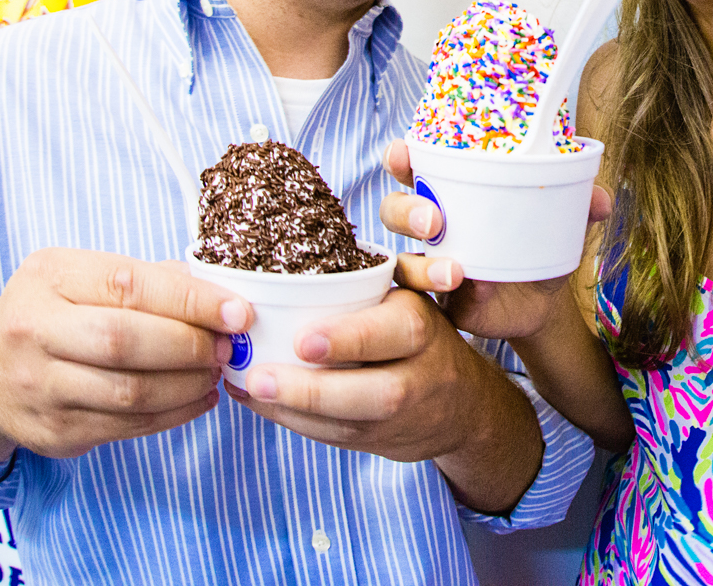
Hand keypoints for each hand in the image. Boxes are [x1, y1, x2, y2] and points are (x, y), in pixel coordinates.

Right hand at [0, 249, 251, 480]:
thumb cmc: (52, 314)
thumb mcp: (83, 276)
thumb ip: (148, 279)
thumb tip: (221, 295)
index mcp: (49, 277)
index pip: (129, 285)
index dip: (190, 300)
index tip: (237, 311)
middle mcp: (34, 331)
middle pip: (125, 341)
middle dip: (190, 345)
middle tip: (228, 346)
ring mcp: (39, 386)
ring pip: (129, 391)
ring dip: (188, 383)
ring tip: (216, 371)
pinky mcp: (53, 431)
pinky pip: (126, 426)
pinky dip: (174, 413)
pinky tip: (198, 397)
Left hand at [228, 289, 502, 460]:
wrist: (463, 401)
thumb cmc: (417, 334)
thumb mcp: (407, 300)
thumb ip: (365, 286)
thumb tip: (288, 269)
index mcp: (421, 327)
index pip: (395, 333)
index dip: (350, 340)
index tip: (302, 339)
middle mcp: (419, 375)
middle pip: (375, 393)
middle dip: (313, 390)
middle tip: (258, 377)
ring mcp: (402, 418)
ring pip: (349, 425)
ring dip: (293, 411)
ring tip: (249, 390)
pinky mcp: (381, 443)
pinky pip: (335, 440)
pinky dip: (294, 423)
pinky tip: (260, 403)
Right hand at [377, 137, 610, 339]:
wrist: (544, 304)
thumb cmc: (538, 246)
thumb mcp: (560, 224)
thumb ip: (579, 206)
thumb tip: (601, 200)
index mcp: (450, 192)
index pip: (411, 167)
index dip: (399, 157)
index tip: (403, 152)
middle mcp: (430, 226)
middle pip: (393, 209)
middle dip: (405, 210)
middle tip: (434, 220)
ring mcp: (427, 266)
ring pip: (400, 261)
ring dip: (421, 265)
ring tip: (455, 272)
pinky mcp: (437, 303)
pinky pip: (421, 302)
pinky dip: (441, 298)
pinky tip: (468, 294)